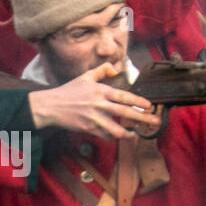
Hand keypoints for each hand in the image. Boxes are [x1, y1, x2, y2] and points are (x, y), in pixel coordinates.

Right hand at [28, 62, 159, 138]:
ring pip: (117, 129)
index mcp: (101, 91)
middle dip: (143, 118)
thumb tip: (116, 68)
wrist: (50, 106)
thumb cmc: (69, 91)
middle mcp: (99, 104)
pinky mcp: (88, 129)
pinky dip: (113, 137)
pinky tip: (120, 136)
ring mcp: (94, 118)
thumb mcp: (86, 76)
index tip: (150, 105)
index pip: (125, 96)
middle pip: (126, 112)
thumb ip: (102, 70)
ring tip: (138, 134)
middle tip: (155, 122)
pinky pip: (105, 135)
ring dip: (130, 133)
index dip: (139, 101)